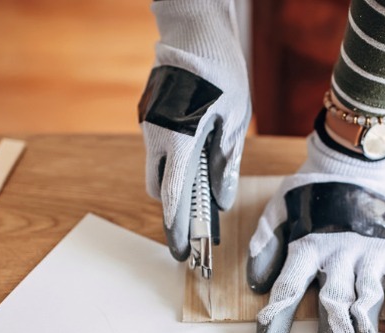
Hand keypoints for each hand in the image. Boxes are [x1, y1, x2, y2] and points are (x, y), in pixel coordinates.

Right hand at [139, 0, 250, 259]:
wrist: (193, 29)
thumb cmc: (221, 70)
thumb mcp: (234, 117)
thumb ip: (226, 159)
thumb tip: (222, 199)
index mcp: (178, 138)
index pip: (172, 195)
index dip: (176, 226)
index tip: (181, 251)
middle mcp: (156, 135)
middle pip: (157, 189)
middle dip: (171, 215)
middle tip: (190, 237)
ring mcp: (150, 125)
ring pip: (156, 171)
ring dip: (173, 191)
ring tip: (199, 209)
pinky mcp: (152, 116)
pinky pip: (160, 151)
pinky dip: (173, 168)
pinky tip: (196, 173)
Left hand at [247, 129, 384, 332]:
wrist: (354, 168)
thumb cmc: (309, 198)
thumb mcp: (276, 213)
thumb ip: (263, 246)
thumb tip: (258, 286)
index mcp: (306, 246)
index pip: (286, 292)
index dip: (274, 326)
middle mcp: (339, 254)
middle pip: (332, 309)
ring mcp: (371, 254)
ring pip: (368, 307)